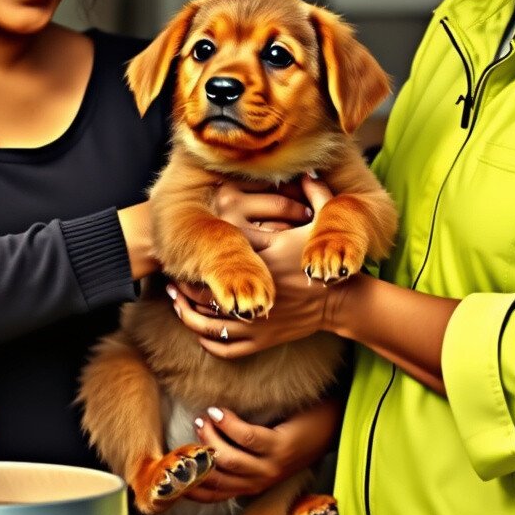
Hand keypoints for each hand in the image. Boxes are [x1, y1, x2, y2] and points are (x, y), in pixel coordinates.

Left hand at [169, 177, 341, 357]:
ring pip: (209, 323)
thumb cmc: (331, 260)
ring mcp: (258, 319)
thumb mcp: (327, 223)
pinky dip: (207, 339)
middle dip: (185, 284)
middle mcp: (259, 289)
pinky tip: (197, 328)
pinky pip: (226, 346)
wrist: (342, 303)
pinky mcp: (262, 339)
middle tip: (172, 274)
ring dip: (187, 312)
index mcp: (268, 258)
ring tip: (175, 300)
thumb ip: (316, 193)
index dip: (203, 250)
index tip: (190, 246)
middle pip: (207, 291)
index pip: (225, 252)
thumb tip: (309, 168)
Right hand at [184, 398, 341, 502]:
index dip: (190, 486)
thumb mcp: (263, 453)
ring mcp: (271, 467)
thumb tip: (203, 436)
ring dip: (210, 437)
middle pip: (216, 477)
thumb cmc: (292, 433)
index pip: (214, 494)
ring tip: (205, 417)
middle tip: (193, 428)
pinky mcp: (281, 448)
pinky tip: (219, 411)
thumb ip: (239, 454)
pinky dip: (228, 423)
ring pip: (228, 459)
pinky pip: (246, 437)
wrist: (329, 423)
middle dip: (198, 455)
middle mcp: (260, 482)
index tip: (172, 471)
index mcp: (252, 485)